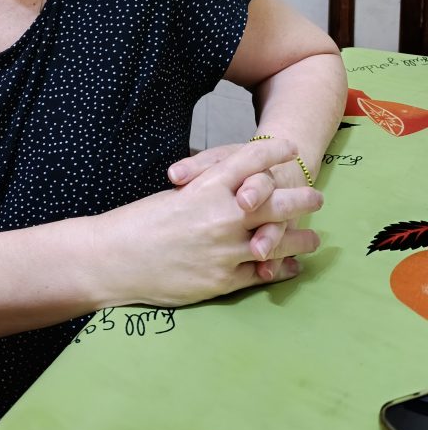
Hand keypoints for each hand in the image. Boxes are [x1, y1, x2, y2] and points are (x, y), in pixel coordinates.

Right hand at [92, 138, 321, 308]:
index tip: (290, 148)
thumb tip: (226, 185)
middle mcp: (221, 215)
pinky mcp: (222, 280)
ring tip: (312, 238)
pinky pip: (262, 273)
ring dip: (299, 238)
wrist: (113, 258)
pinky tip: (291, 266)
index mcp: (206, 187)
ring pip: (277, 242)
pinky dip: (281, 269)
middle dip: (301, 198)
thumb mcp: (173, 196)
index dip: (274, 152)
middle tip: (316, 196)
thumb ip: (203, 190)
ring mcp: (225, 249)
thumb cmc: (136, 223)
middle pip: (276, 201)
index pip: (250, 161)